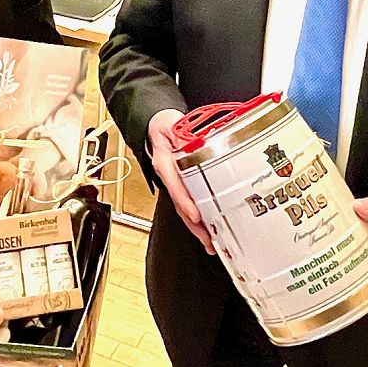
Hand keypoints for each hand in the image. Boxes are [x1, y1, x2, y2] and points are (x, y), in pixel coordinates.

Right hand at [148, 109, 213, 252]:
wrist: (157, 126)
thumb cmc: (164, 125)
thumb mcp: (171, 124)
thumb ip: (182, 133)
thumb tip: (195, 141)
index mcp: (164, 161)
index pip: (174, 184)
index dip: (185, 200)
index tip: (195, 213)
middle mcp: (168, 176)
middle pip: (180, 204)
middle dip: (194, 224)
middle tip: (208, 239)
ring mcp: (173, 182)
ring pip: (184, 208)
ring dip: (196, 227)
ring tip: (210, 242)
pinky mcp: (181, 185)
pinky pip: (188, 204)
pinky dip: (197, 218)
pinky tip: (207, 228)